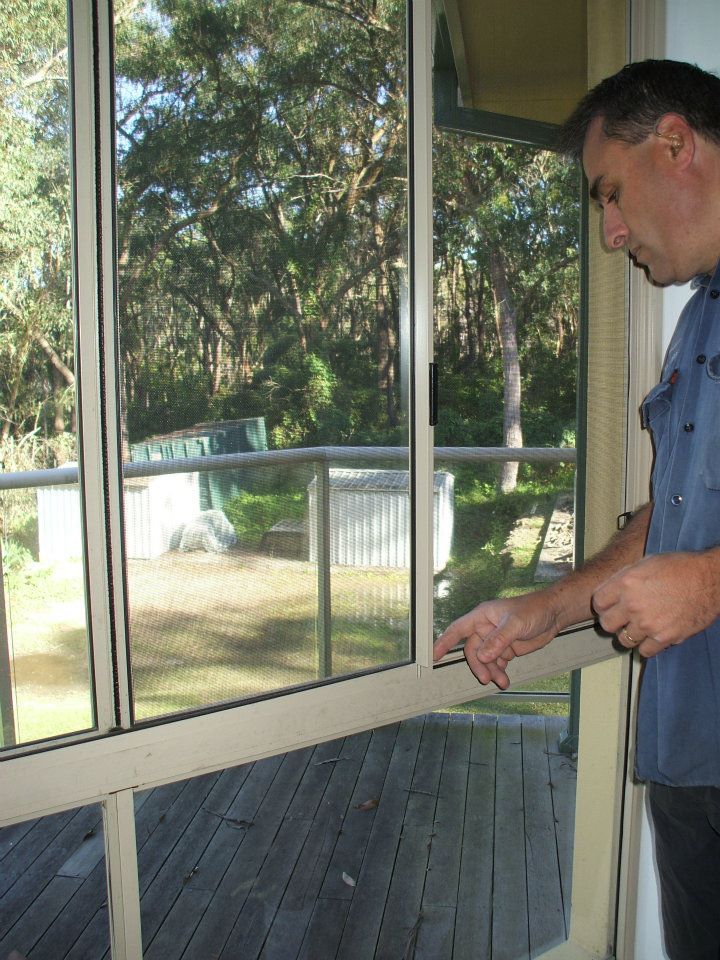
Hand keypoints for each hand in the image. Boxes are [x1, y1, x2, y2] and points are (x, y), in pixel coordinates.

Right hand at [433, 590, 560, 687]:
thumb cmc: (533, 610)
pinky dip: (500, 672)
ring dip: (492, 671)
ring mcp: (496, 639)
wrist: (553, 614)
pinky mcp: (506, 648)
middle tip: (486, 678)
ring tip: (502, 682)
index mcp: (482, 616)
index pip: (458, 629)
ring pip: (485, 660)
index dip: (444, 642)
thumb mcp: (515, 624)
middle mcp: (486, 628)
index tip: (434, 655)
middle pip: (473, 650)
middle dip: (479, 665)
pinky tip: (505, 679)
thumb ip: (498, 639)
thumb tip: (483, 656)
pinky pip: (497, 663)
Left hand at [592, 549, 719, 656]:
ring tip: (640, 627)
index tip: (609, 607)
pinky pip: (645, 651)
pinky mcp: (665, 637)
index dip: (602, 605)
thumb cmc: (680, 567)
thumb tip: (612, 590)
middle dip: (613, 621)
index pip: (597, 602)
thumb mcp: (646, 563)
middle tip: (622, 619)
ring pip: (624, 640)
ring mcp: (648, 623)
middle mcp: (633, 604)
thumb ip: (625, 578)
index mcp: (626, 582)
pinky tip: (653, 635)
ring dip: (630, 634)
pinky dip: (647, 645)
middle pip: (606, 624)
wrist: (709, 580)